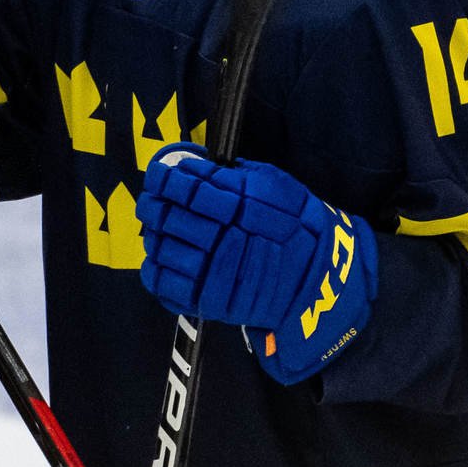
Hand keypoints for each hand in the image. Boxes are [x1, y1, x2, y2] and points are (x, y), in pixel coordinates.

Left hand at [136, 143, 377, 384]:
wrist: (316, 278)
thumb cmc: (296, 225)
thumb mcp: (274, 184)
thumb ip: (234, 175)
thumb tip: (195, 166)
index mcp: (238, 205)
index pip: (186, 186)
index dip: (165, 177)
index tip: (159, 173)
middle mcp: (222, 237)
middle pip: (168, 215)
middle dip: (153, 204)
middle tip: (152, 200)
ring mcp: (212, 273)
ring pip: (161, 247)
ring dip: (154, 234)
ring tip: (158, 228)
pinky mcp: (206, 299)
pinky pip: (163, 282)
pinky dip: (154, 265)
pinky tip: (160, 255)